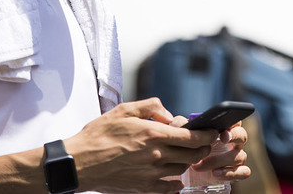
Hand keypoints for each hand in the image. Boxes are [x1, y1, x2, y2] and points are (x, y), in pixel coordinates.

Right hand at [63, 98, 218, 192]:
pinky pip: (169, 187)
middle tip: (203, 142)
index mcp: (154, 134)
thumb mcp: (125, 109)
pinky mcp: (143, 188)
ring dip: (188, 161)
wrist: (79, 163)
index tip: (213, 131)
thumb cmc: (99, 135)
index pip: (193, 137)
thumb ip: (152, 107)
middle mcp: (156, 155)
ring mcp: (151, 174)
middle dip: (202, 148)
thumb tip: (170, 115)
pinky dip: (175, 182)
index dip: (208, 134)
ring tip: (185, 154)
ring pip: (182, 169)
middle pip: (193, 155)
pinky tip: (173, 176)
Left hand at [185, 122, 250, 182]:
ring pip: (240, 156)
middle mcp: (234, 142)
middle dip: (235, 136)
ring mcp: (236, 157)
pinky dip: (231, 173)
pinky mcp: (236, 172)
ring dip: (221, 160)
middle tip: (222, 139)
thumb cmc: (188, 149)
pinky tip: (215, 173)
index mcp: (225, 130)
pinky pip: (243, 172)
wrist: (187, 170)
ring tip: (201, 165)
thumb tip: (186, 123)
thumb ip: (184, 127)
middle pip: (243, 135)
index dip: (233, 122)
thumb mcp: (183, 137)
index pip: (235, 121)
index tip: (222, 129)